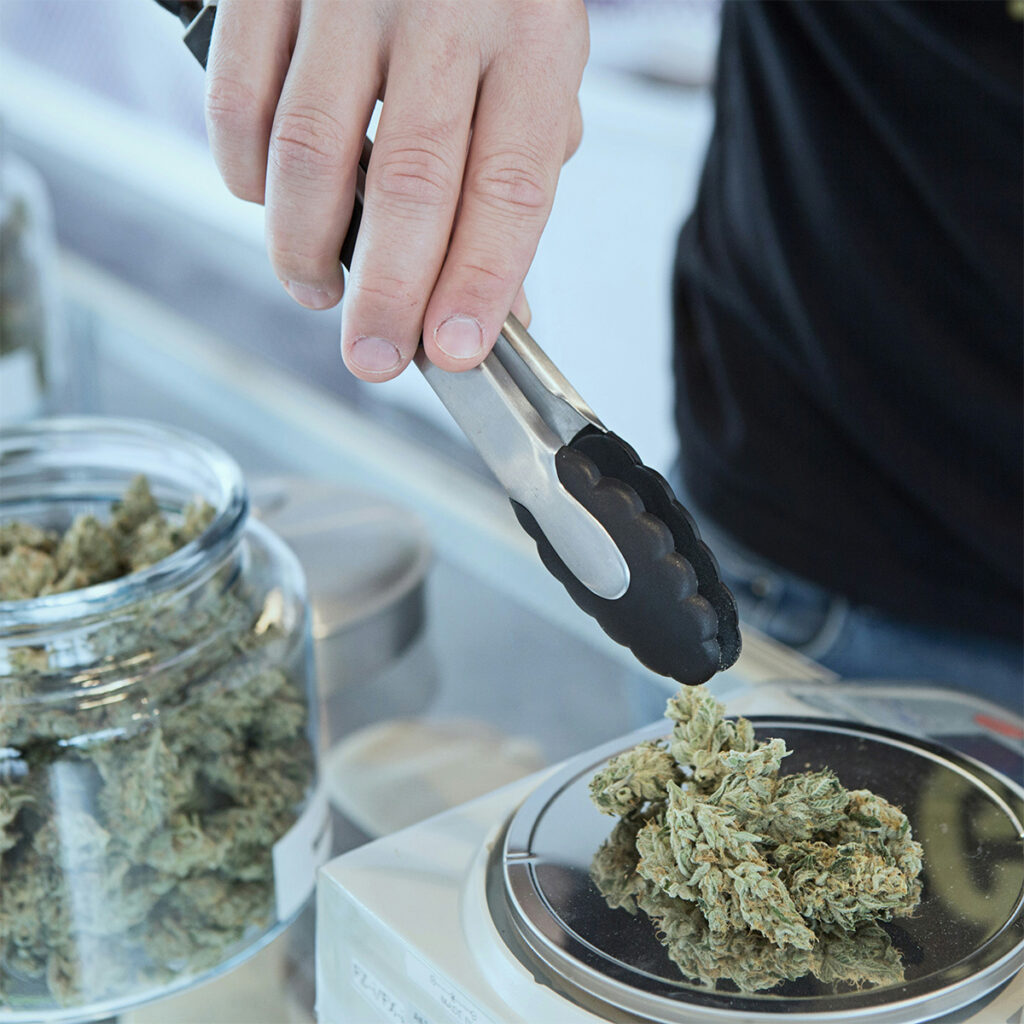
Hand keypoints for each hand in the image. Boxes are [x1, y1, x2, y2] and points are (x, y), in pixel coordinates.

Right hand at [204, 0, 587, 380]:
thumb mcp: (532, 70)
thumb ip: (513, 181)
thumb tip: (498, 306)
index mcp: (534, 37)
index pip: (510, 188)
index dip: (480, 281)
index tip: (454, 349)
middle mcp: (446, 7)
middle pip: (411, 183)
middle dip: (388, 295)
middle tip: (373, 357)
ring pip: (311, 150)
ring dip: (305, 247)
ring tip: (317, 292)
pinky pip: (238, 98)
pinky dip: (242, 173)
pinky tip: (267, 206)